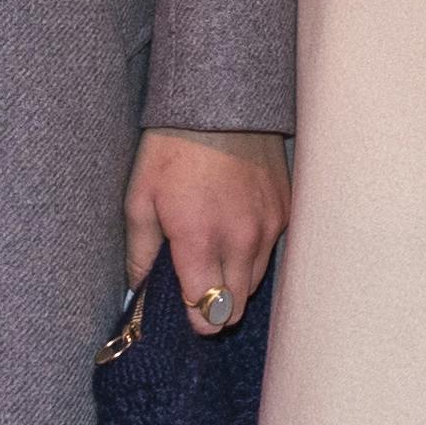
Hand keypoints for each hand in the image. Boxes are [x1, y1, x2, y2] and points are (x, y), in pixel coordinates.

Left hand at [127, 128, 288, 332]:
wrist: (219, 104)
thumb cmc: (171, 152)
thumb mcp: (139, 201)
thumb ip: (139, 255)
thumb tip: (139, 292)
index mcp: (200, 241)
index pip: (207, 311)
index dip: (194, 320)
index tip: (185, 312)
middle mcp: (241, 240)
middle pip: (235, 307)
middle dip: (215, 307)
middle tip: (197, 289)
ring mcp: (269, 226)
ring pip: (256, 283)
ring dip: (235, 280)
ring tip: (214, 256)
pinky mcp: (286, 210)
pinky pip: (271, 251)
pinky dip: (253, 252)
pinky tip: (233, 230)